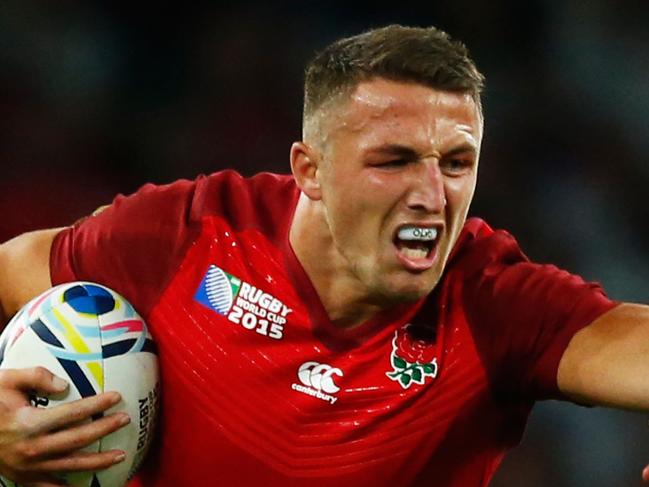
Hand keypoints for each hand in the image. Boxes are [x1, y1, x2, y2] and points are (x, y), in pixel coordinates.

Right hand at [0, 367, 128, 485]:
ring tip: (120, 455)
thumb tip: (65, 385)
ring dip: (98, 461)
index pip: (71, 413)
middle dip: (104, 429)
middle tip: (125, 419)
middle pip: (77, 440)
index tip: (116, 396)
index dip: (96, 405)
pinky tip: (88, 486)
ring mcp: (29, 467)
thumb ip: (37, 376)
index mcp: (29, 423)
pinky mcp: (24, 478)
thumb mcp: (7, 380)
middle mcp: (32, 448)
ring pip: (71, 466)